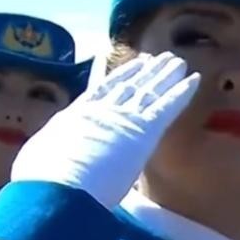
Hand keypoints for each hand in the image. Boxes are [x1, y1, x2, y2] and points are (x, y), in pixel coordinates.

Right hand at [11, 52, 200, 208]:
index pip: (103, 91)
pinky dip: (182, 92)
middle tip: (158, 58)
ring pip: (151, 91)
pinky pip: (168, 107)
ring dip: (166, 75)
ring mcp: (124, 117)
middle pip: (130, 86)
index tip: (132, 66)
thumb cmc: (44, 179)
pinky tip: (195, 79)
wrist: (58, 180)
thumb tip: (48, 163)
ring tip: (178, 61)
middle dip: (146, 72)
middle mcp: (102, 110)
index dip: (121, 77)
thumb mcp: (44, 160)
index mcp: (78, 115)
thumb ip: (54, 155)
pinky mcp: (145, 130)